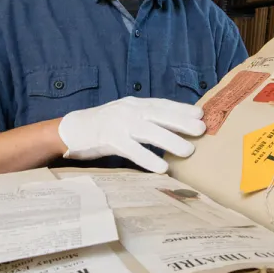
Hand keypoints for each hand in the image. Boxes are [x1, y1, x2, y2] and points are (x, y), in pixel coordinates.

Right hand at [57, 97, 205, 173]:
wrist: (72, 129)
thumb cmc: (103, 125)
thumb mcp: (125, 116)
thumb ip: (145, 119)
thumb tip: (173, 128)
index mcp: (134, 104)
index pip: (162, 104)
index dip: (181, 109)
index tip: (201, 114)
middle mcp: (128, 110)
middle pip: (159, 114)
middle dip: (181, 121)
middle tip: (202, 129)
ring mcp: (118, 124)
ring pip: (148, 131)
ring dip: (170, 140)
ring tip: (188, 151)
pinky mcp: (109, 140)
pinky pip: (132, 150)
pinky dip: (148, 158)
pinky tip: (162, 168)